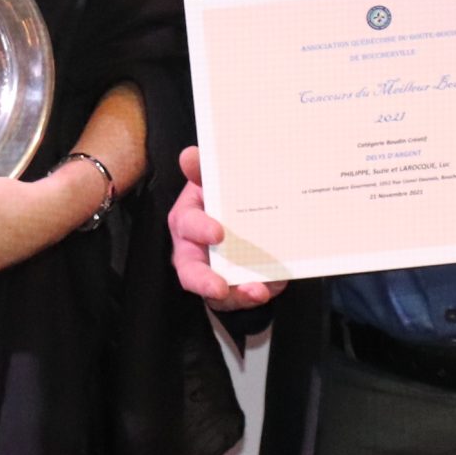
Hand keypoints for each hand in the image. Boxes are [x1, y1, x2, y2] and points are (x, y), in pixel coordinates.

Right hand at [169, 145, 285, 312]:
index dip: (201, 229)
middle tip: (219, 287)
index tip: (218, 233)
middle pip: (190, 270)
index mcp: (188, 219)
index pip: (188, 224)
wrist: (243, 218)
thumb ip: (202, 170)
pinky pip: (236, 298)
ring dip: (235, 294)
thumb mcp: (214, 181)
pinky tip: (267, 288)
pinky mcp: (228, 289)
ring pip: (216, 292)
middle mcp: (192, 250)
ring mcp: (210, 273)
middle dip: (204, 280)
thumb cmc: (223, 198)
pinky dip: (251, 295)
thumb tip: (189, 155)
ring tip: (257, 291)